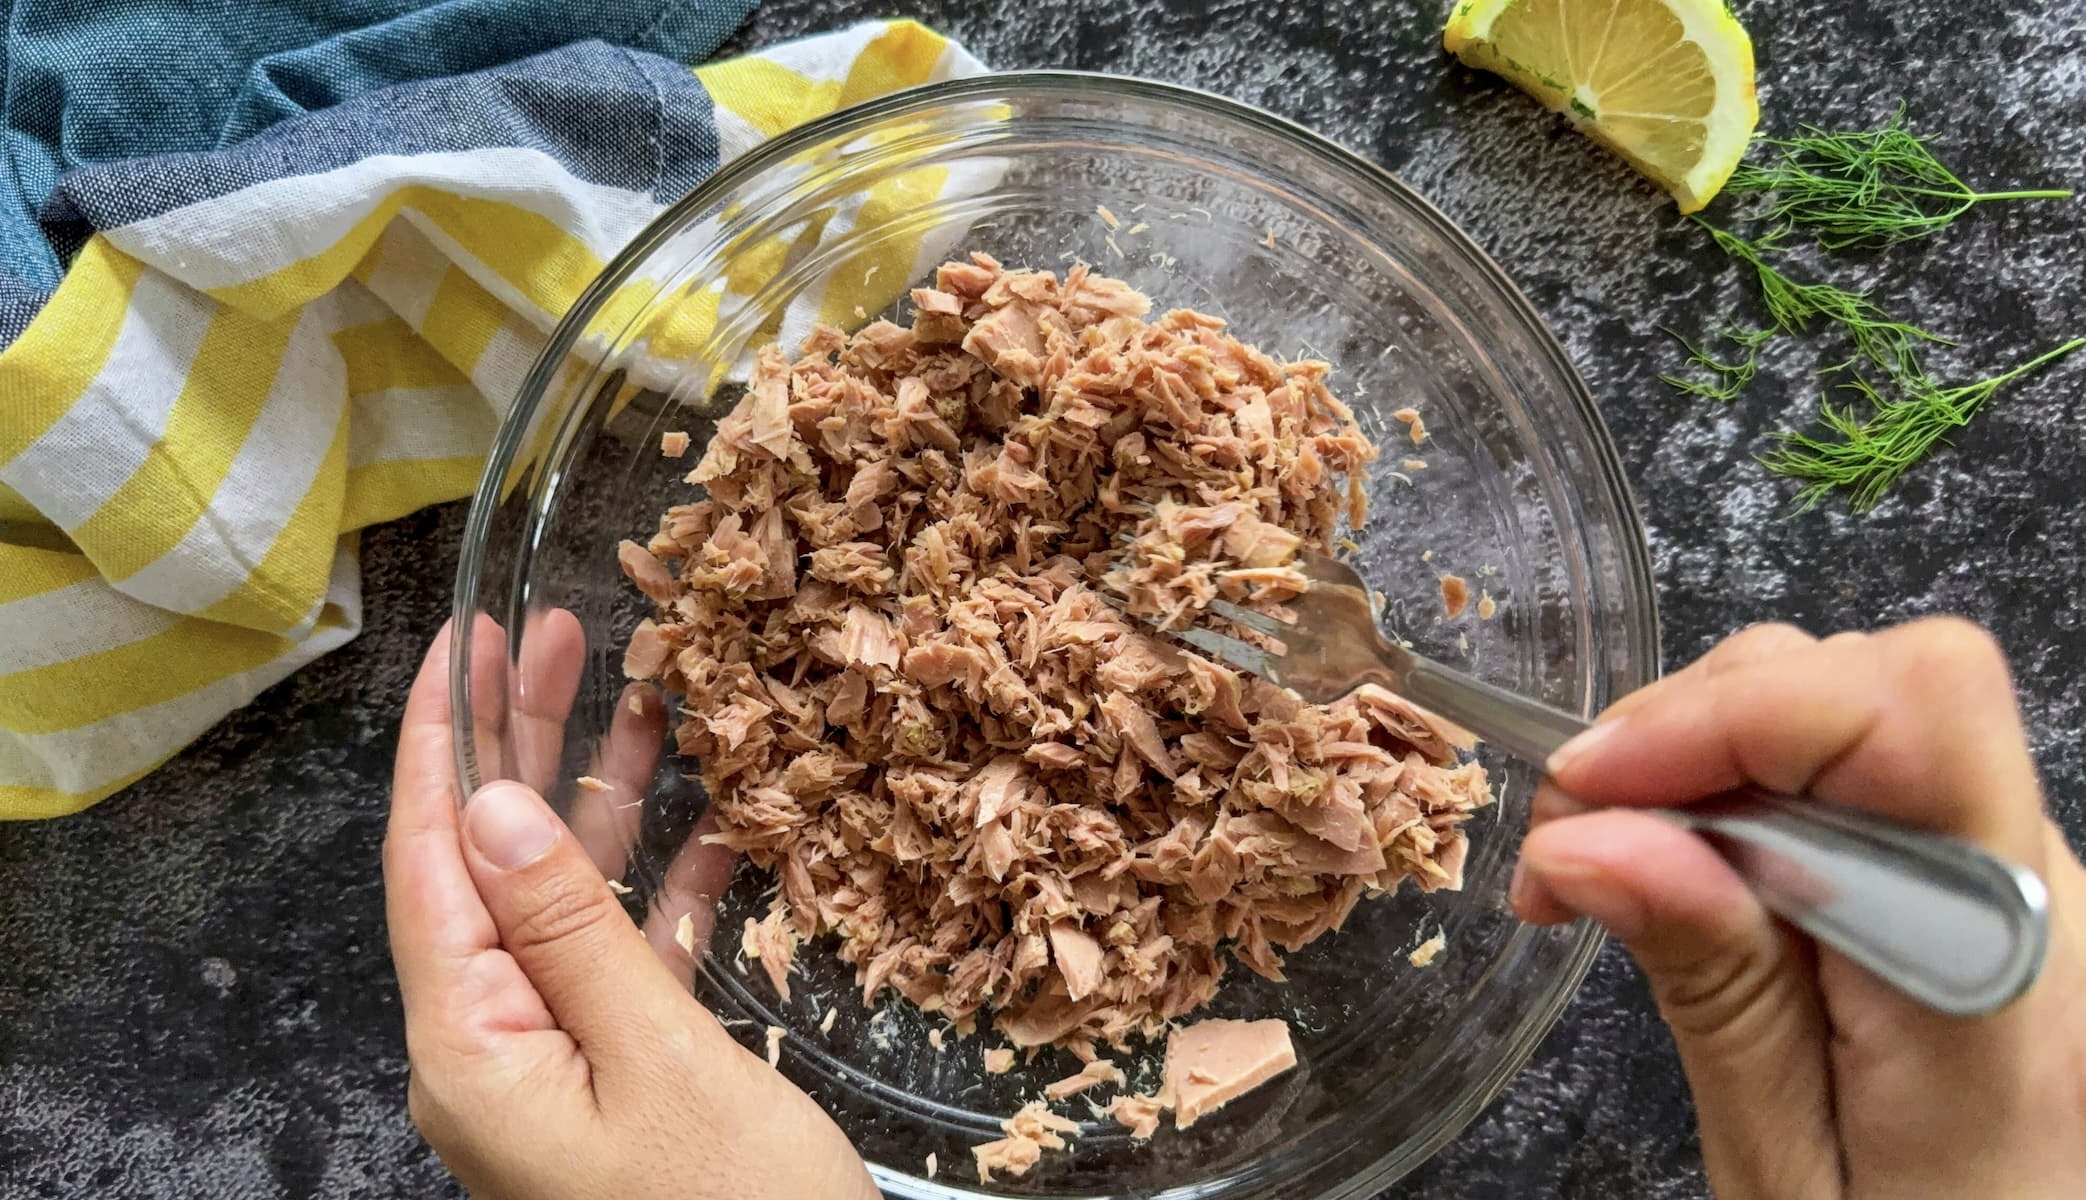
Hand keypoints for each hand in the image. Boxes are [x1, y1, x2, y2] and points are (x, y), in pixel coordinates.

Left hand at [384, 618, 878, 1199]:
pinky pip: (624, 960)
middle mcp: (493, 1050)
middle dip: (524, 746)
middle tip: (563, 635)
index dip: (443, 742)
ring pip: (566, 901)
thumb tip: (489, 808)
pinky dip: (667, 892)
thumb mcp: (661, 1059)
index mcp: (472, 1048)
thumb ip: (572, 926)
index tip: (462, 643)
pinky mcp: (619, 1080)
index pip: (428, 862)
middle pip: (492, 864)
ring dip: (607, 806)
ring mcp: (555, 1065)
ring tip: (651, 698)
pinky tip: (715, 833)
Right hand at [1513, 618, 2085, 1198]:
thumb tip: (1587, 838)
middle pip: (1855, 686)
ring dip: (1691, 765)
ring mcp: (2009, 873)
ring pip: (1840, 713)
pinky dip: (1730, 802)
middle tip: (1561, 848)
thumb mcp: (1789, 1169)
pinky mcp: (1969, 883)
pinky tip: (1670, 882)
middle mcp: (2026, 885)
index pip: (1909, 711)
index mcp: (1995, 958)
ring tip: (1598, 869)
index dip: (1730, 709)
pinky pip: (1848, 780)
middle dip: (1677, 735)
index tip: (1589, 786)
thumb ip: (1716, 998)